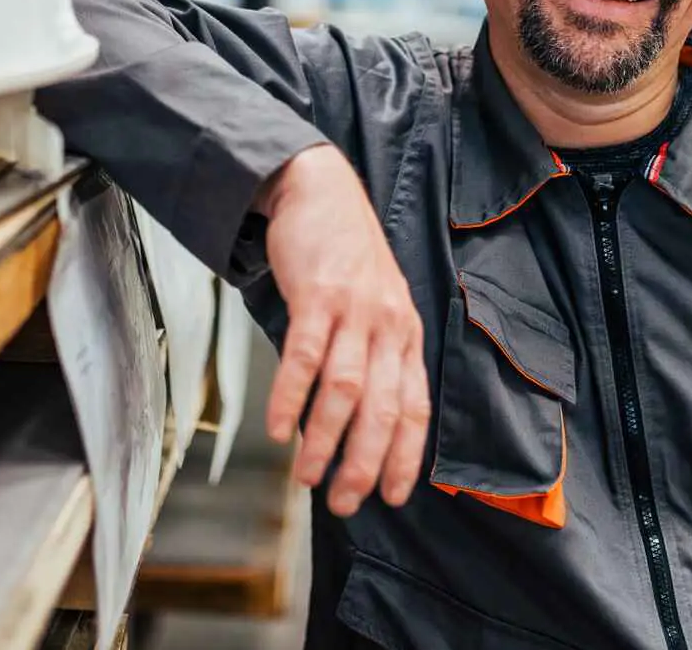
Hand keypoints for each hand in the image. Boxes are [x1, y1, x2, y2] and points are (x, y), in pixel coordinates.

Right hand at [256, 144, 430, 516]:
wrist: (321, 188)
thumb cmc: (346, 255)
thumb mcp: (378, 304)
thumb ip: (376, 355)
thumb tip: (357, 421)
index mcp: (406, 334)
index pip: (414, 407)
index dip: (404, 456)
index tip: (392, 496)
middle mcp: (388, 325)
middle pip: (382, 408)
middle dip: (365, 463)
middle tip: (344, 503)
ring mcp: (355, 309)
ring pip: (345, 389)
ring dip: (325, 440)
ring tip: (306, 476)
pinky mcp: (318, 294)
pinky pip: (305, 356)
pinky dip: (291, 397)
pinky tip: (278, 428)